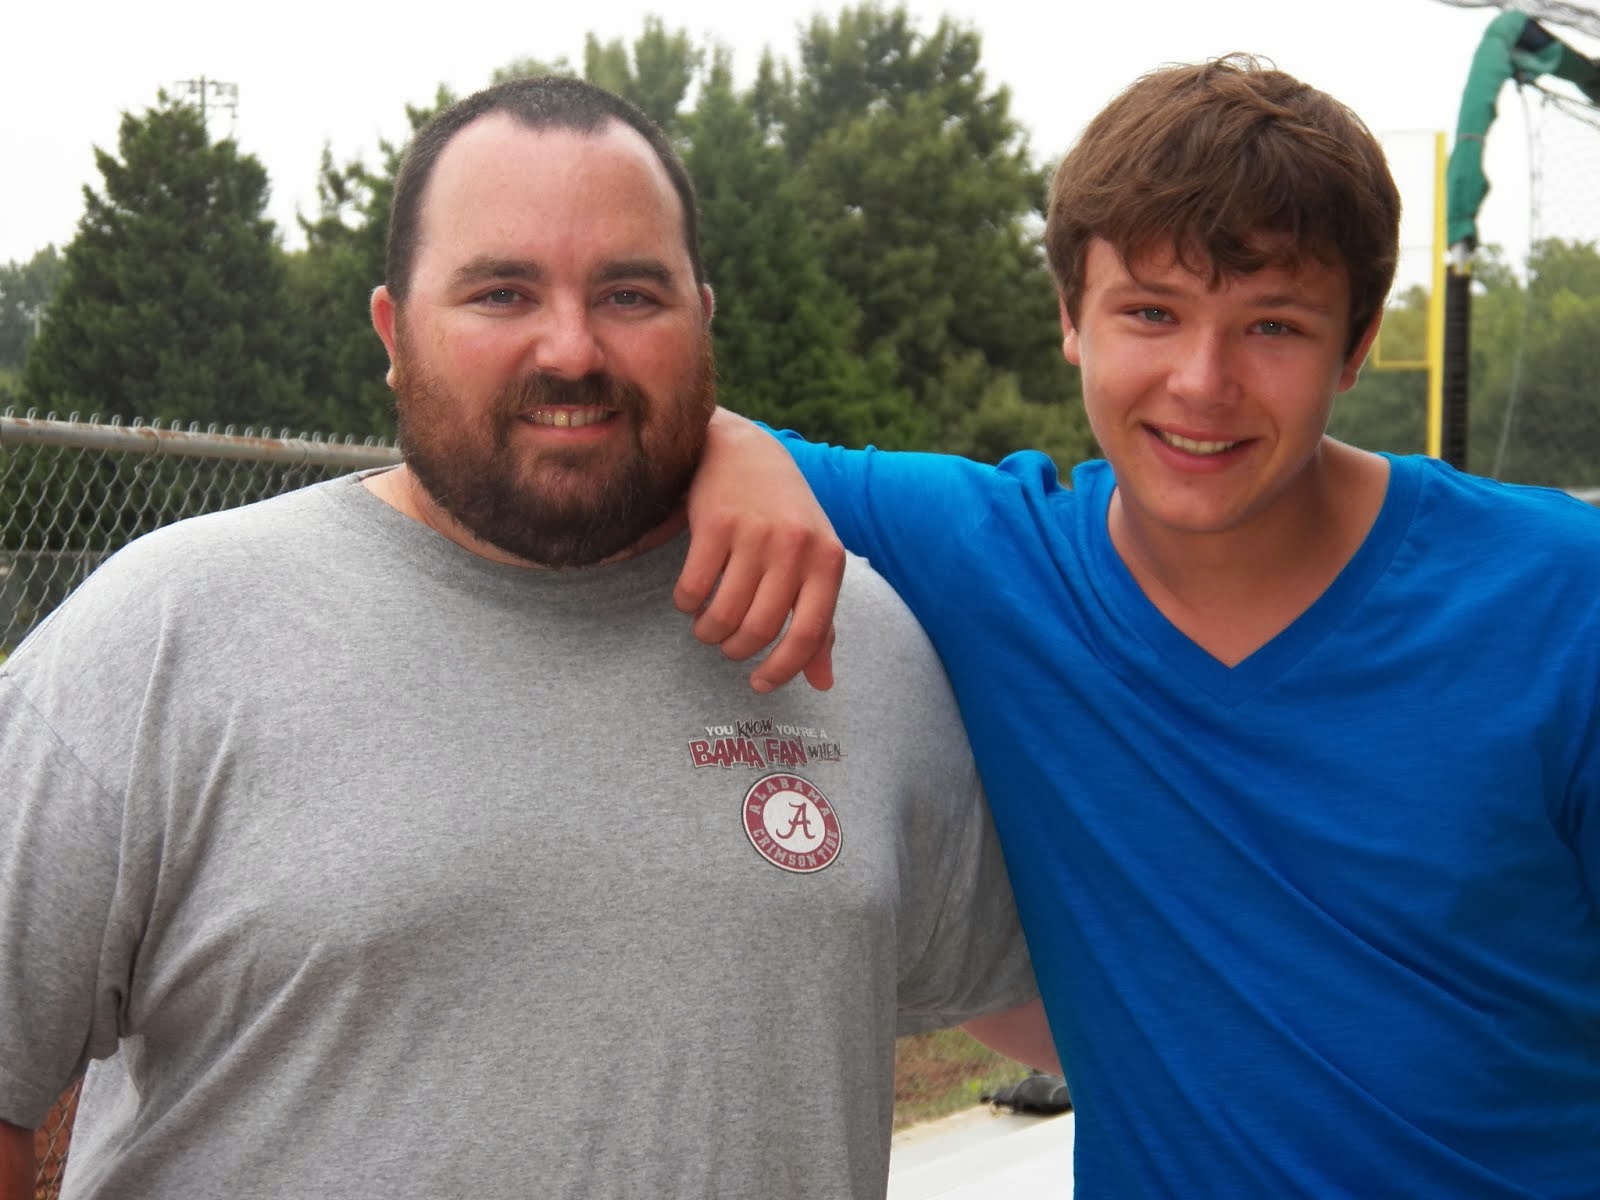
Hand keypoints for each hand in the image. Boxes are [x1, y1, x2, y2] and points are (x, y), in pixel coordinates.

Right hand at [678, 410, 845, 691]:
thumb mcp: (814, 564)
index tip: (760, 685)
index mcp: (828, 560)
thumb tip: (823, 683)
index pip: (809, 633)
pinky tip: (689, 600)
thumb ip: (821, 623)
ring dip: (708, 633)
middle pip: (760, 629)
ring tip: (707, 627)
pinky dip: (685, 604)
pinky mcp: (715, 522)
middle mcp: (795, 546)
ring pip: (724, 614)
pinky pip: (693, 588)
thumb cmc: (785, 518)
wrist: (746, 451)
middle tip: (728, 647)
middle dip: (737, 650)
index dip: (783, 669)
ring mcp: (755, 533)